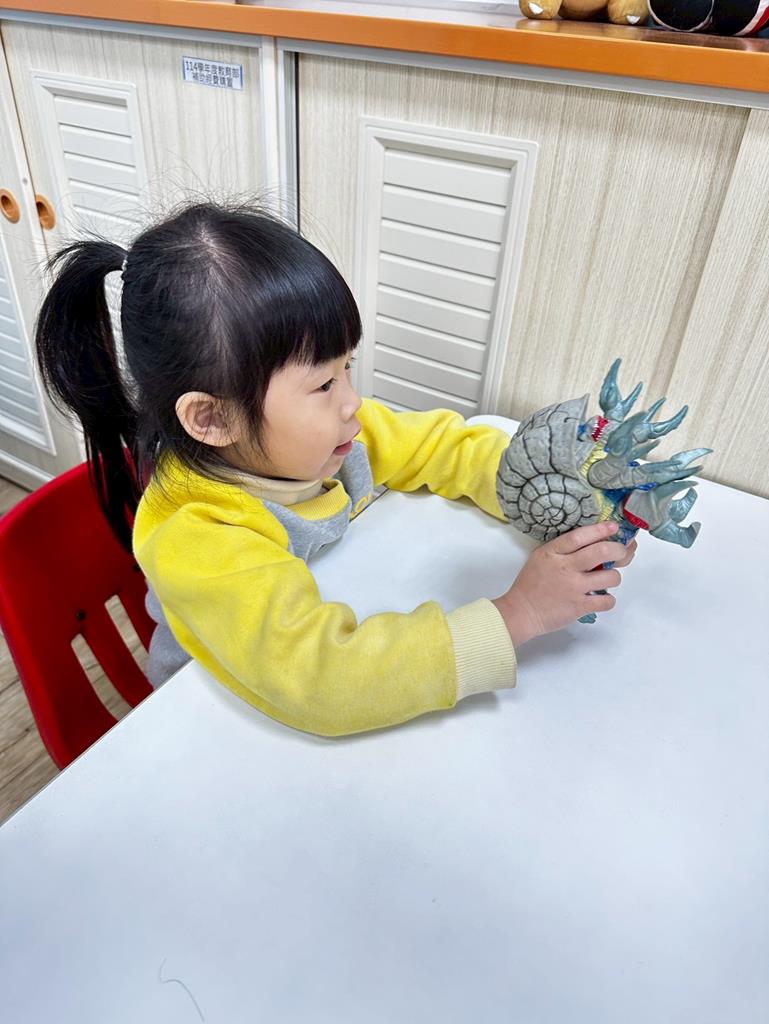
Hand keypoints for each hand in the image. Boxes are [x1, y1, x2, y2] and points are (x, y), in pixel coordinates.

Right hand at [492, 521, 634, 647]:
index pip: (580, 536)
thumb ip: (562, 549)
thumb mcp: (541, 557)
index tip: (613, 526)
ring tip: (608, 579)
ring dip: (615, 577)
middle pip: (602, 551)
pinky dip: (609, 600)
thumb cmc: (531, 584)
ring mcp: (574, 587)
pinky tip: (602, 598)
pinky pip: (607, 600)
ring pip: (610, 576)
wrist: (521, 612)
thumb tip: (592, 543)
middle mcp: (565, 567)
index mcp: (553, 553)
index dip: (600, 529)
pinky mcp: (580, 606)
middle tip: (621, 552)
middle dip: (619, 550)